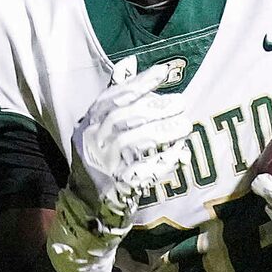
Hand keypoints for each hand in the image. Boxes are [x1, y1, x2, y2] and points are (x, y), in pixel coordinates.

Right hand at [46, 64, 195, 271]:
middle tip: (181, 102)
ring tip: (185, 124)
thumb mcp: (101, 128)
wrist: (87, 208)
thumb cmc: (101, 161)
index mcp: (87, 125)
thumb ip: (116, 97)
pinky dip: (163, 161)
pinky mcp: (116, 189)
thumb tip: (131, 62)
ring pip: (133, 142)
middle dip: (155, 107)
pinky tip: (180, 153)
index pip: (112, 98)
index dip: (139, 83)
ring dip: (162, 131)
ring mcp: (103, 166)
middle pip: (123, 118)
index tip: (164, 72)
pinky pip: (143, 171)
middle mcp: (91, 143)